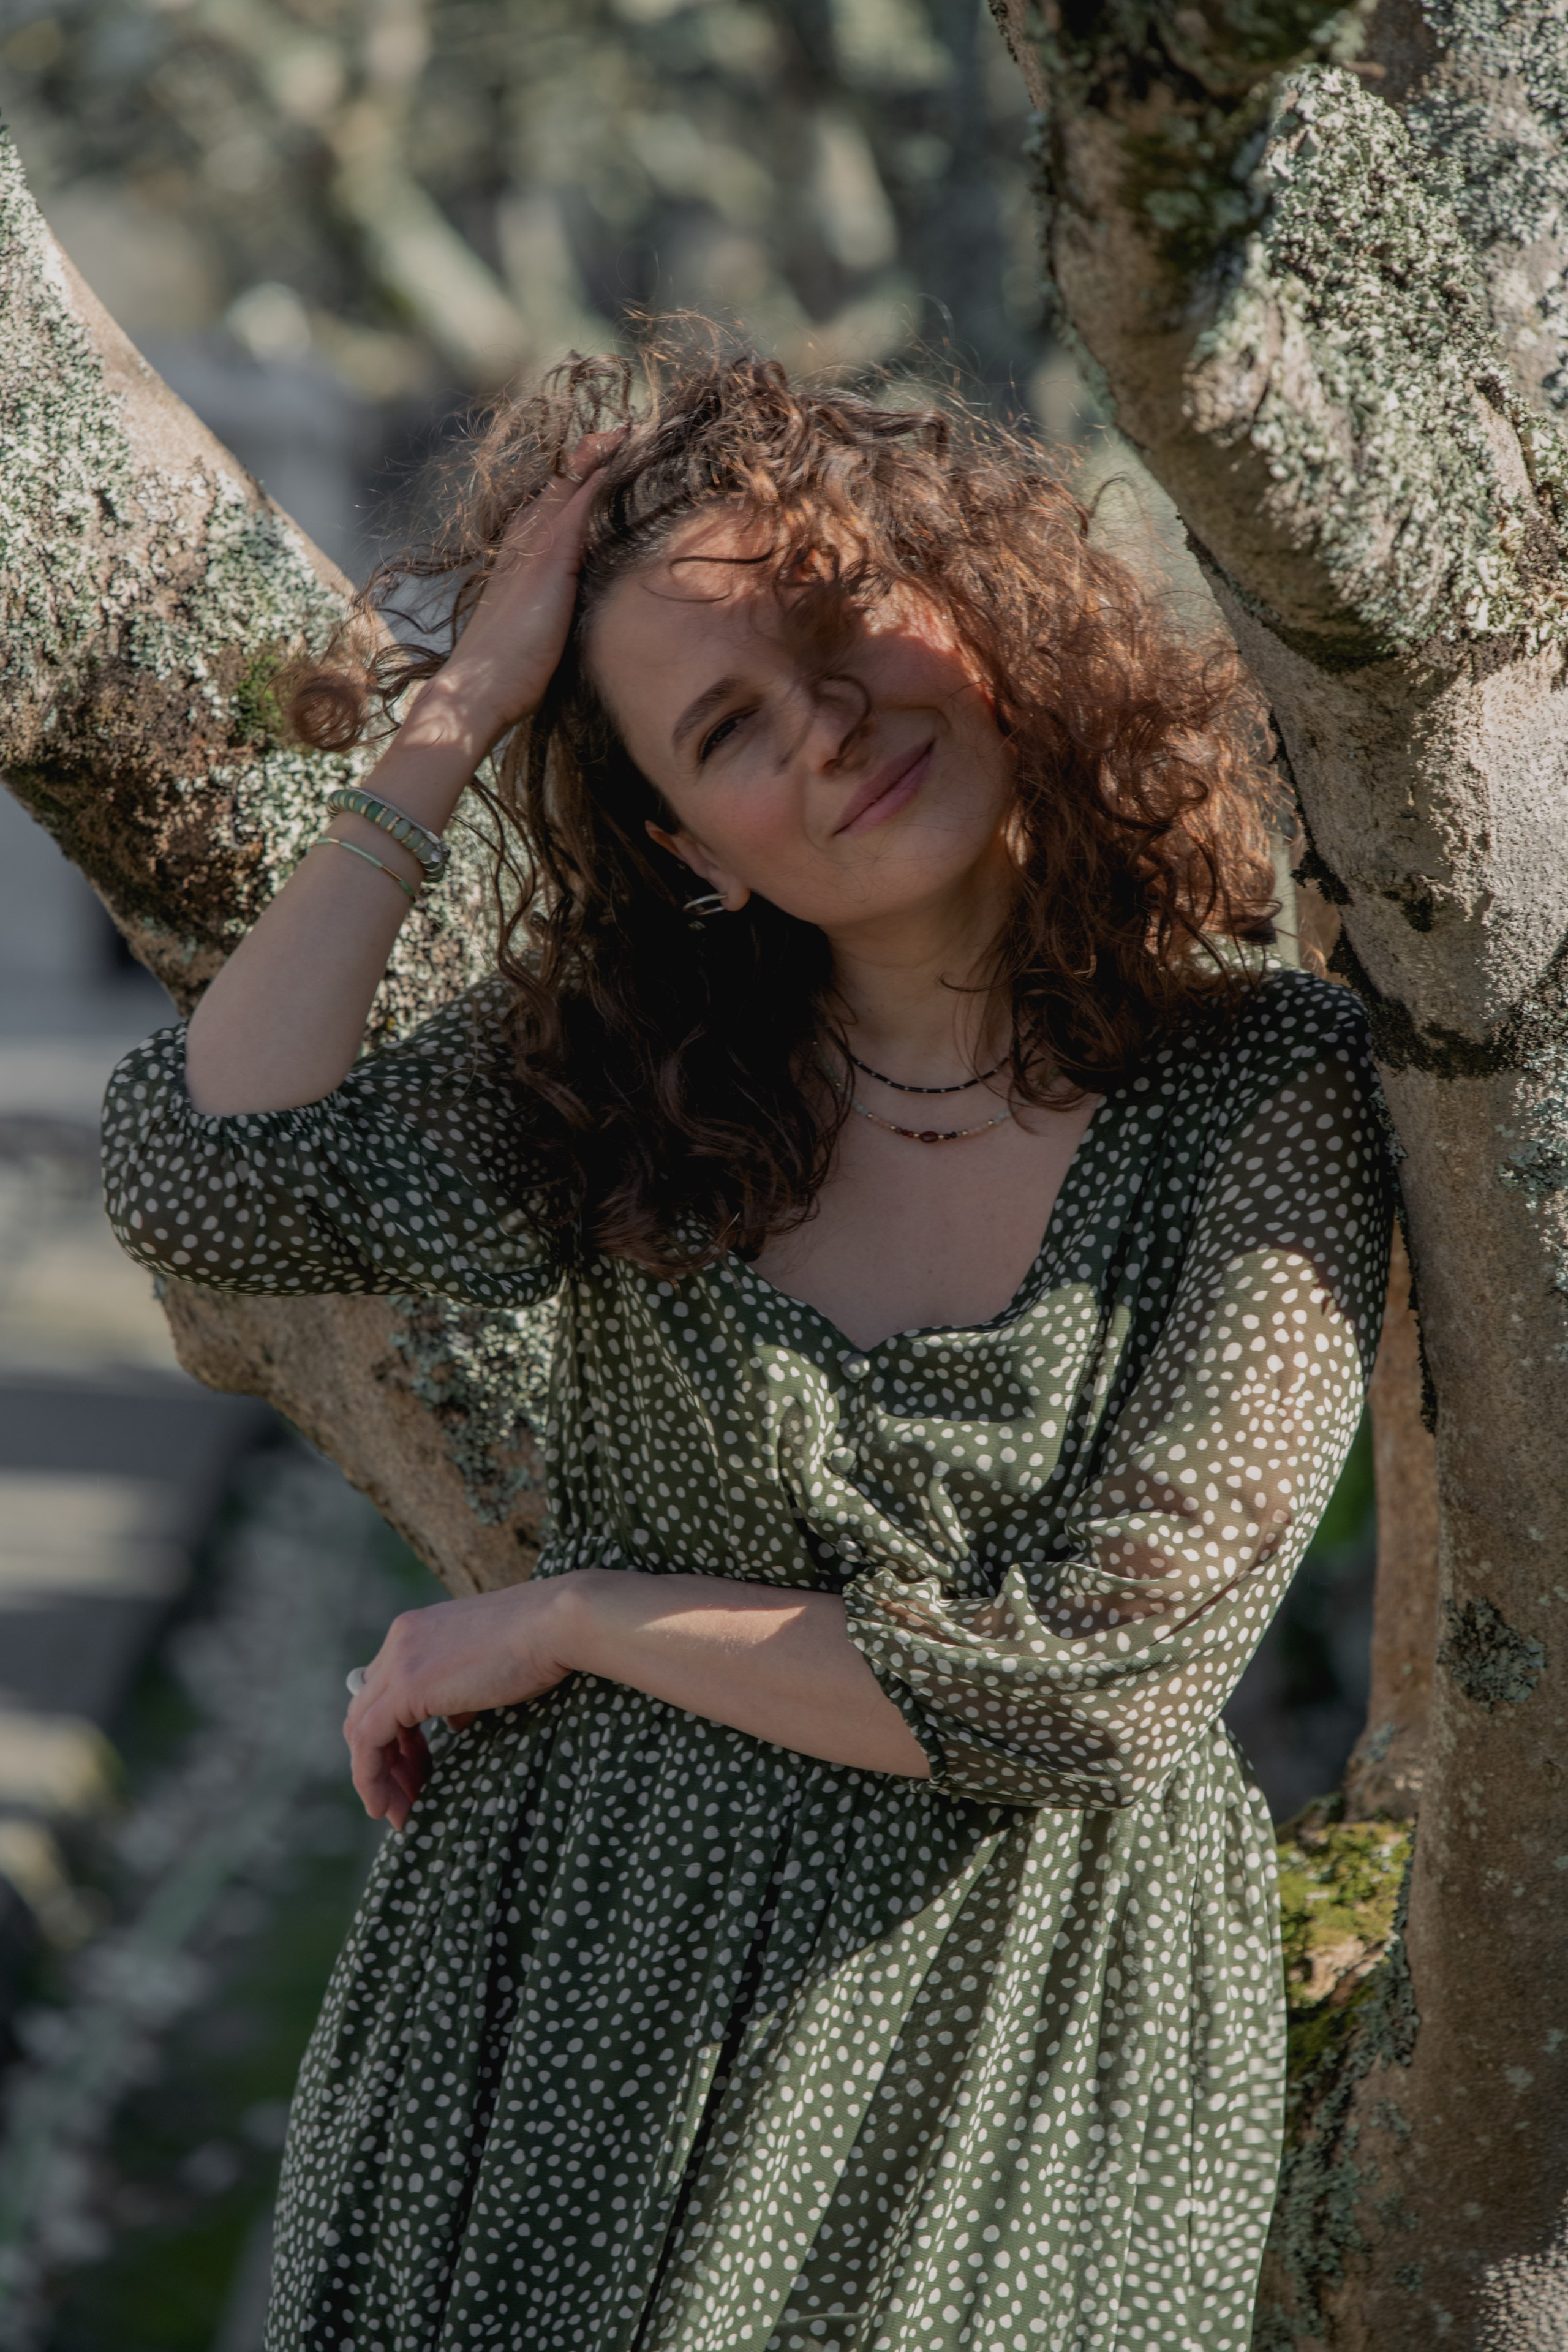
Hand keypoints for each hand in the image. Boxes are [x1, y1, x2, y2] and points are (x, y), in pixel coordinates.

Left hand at [344, 1578, 579, 1830]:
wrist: (556, 1624)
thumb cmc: (540, 1643)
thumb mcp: (487, 1665)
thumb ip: (461, 1691)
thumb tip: (453, 1722)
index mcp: (417, 1630)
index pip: (384, 1691)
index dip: (395, 1737)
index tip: (418, 1770)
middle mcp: (400, 1640)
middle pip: (366, 1711)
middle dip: (383, 1761)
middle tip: (407, 1797)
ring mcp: (400, 1660)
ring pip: (361, 1729)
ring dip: (377, 1776)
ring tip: (398, 1812)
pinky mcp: (407, 1685)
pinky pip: (369, 1740)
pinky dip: (371, 1775)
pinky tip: (385, 1805)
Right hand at [428, 429, 623, 750]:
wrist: (477, 693)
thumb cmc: (508, 675)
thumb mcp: (540, 631)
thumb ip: (557, 609)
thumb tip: (580, 614)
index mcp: (522, 557)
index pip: (555, 507)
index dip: (580, 482)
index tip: (608, 459)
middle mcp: (525, 542)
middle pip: (561, 487)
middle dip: (590, 458)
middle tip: (623, 431)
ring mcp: (535, 548)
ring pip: (570, 488)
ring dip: (597, 458)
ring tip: (627, 431)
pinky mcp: (550, 562)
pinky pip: (579, 507)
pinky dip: (599, 479)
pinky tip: (621, 456)